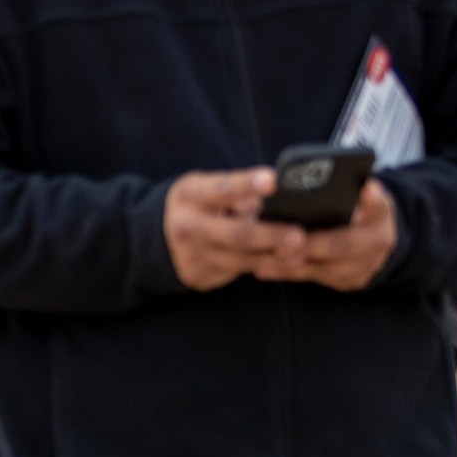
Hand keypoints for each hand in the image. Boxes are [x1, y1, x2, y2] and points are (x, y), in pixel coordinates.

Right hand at [162, 168, 303, 291]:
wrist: (156, 238)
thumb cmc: (198, 205)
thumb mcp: (208, 188)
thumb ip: (239, 193)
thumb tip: (282, 199)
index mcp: (192, 196)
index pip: (223, 189)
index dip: (247, 184)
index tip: (272, 181)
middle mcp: (188, 226)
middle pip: (236, 233)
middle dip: (270, 236)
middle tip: (299, 237)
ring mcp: (192, 255)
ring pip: (239, 260)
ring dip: (273, 258)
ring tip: (300, 255)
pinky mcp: (198, 276)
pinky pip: (235, 274)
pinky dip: (263, 269)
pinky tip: (283, 266)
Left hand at [254, 179, 398, 290]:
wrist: (374, 239)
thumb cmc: (351, 208)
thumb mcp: (354, 194)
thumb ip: (337, 189)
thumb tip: (297, 179)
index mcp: (380, 210)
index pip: (378, 204)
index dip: (371, 200)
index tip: (364, 191)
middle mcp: (379, 239)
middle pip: (345, 243)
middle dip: (314, 244)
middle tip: (285, 242)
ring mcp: (367, 264)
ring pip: (328, 268)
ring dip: (294, 264)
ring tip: (265, 259)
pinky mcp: (350, 281)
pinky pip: (316, 278)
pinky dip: (289, 273)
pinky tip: (264, 268)